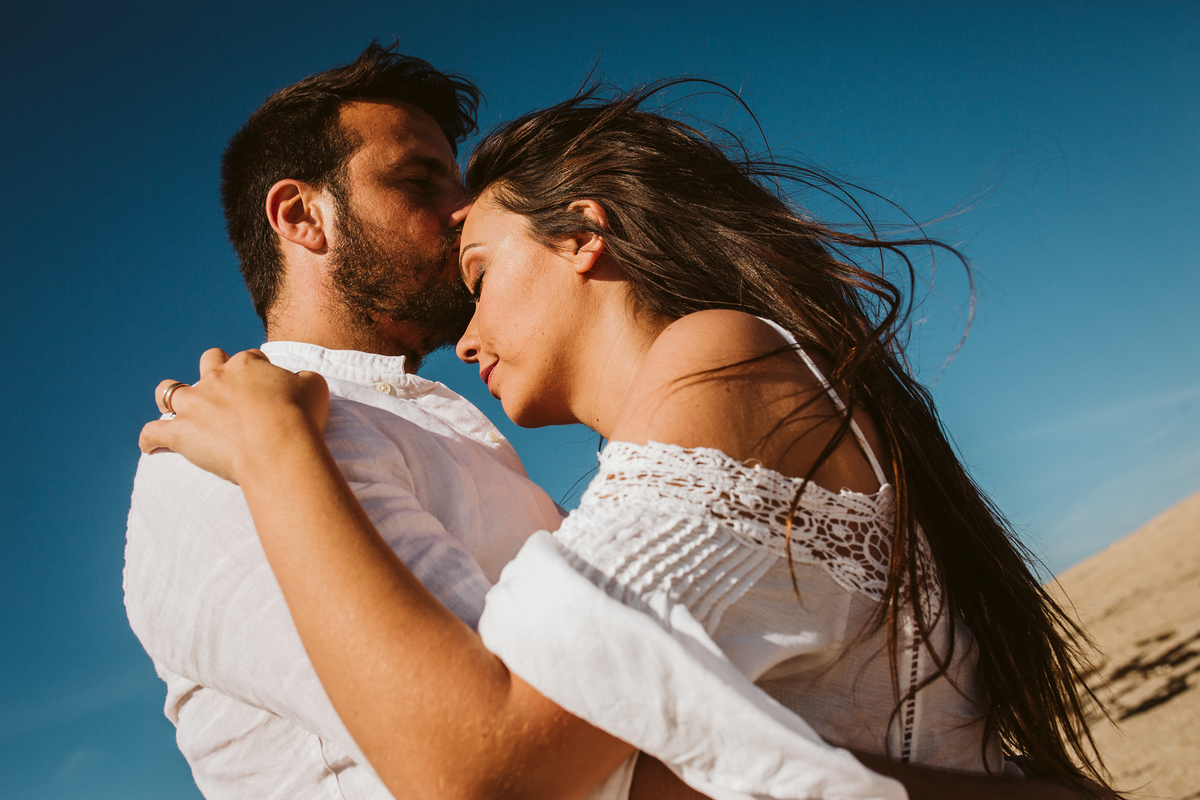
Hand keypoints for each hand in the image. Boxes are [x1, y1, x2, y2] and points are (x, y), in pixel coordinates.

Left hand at [139, 348, 329, 483]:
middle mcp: (216, 378)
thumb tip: (300, 380)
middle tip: (226, 389)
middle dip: (214, 369)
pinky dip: (149, 439)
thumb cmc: (300, 416)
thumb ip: (304, 378)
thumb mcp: (315, 386)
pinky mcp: (180, 433)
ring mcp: (195, 405)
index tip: (266, 387)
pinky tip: (149, 446)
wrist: (277, 445)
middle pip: (209, 362)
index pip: (250, 358)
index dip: (258, 370)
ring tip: (174, 406)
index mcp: (247, 365)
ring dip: (171, 395)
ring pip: (170, 390)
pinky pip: (153, 433)